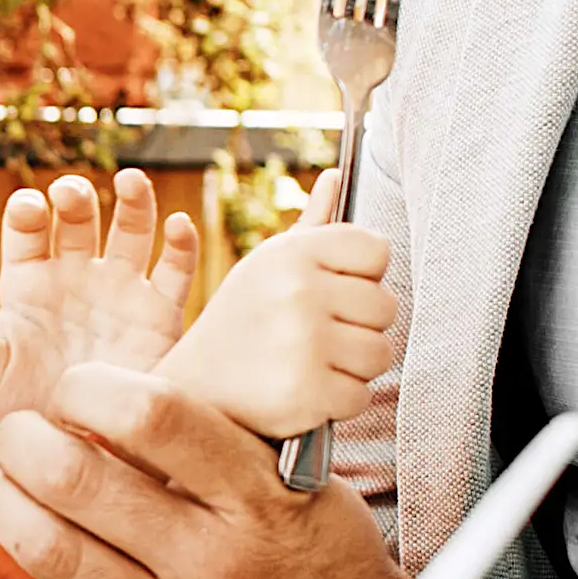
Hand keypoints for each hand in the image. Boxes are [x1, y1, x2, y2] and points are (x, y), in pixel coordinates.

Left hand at [0, 168, 199, 418]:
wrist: (82, 452)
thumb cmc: (26, 410)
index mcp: (30, 280)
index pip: (28, 229)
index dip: (28, 211)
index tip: (29, 209)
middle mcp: (77, 275)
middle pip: (79, 218)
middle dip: (75, 199)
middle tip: (72, 195)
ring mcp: (121, 290)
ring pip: (132, 230)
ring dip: (134, 201)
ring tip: (131, 181)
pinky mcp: (161, 313)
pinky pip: (175, 271)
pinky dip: (181, 244)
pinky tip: (178, 225)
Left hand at [0, 361, 401, 578]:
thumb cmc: (312, 539)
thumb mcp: (289, 469)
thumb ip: (211, 430)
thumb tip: (109, 386)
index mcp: (255, 497)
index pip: (151, 416)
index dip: (90, 385)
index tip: (74, 385)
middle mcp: (214, 564)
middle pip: (80, 481)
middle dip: (25, 439)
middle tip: (20, 430)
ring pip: (51, 555)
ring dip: (2, 502)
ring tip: (1, 477)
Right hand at [153, 175, 395, 437]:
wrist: (191, 391)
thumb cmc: (241, 322)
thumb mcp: (267, 266)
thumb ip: (311, 224)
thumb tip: (339, 176)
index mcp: (291, 254)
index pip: (376, 251)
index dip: (362, 277)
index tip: (332, 293)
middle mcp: (298, 291)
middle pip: (385, 306)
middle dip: (360, 328)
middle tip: (318, 337)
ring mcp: (303, 343)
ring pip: (380, 354)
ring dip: (353, 368)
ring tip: (312, 364)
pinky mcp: (306, 393)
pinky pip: (360, 397)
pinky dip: (339, 403)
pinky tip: (306, 394)